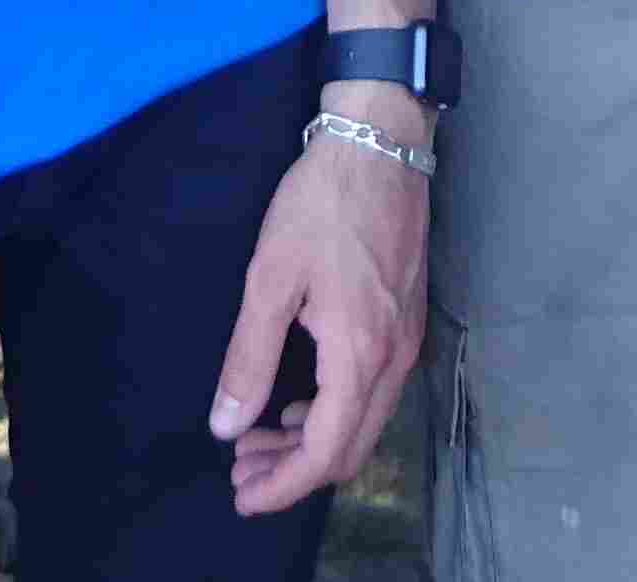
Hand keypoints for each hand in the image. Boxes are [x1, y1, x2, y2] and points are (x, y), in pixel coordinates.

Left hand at [210, 94, 427, 515]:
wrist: (380, 142)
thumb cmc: (321, 204)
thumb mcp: (271, 278)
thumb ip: (249, 356)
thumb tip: (226, 424)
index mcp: (360, 353)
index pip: (325, 451)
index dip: (283, 484)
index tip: (242, 495)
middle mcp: (395, 358)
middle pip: (351, 449)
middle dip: (295, 471)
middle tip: (241, 469)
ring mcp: (408, 341)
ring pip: (366, 423)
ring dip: (314, 442)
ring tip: (259, 437)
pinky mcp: (409, 322)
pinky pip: (375, 394)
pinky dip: (336, 413)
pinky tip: (298, 399)